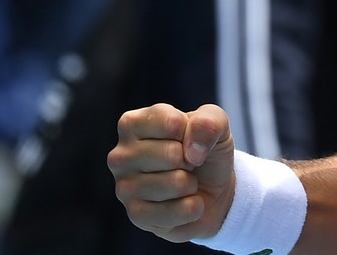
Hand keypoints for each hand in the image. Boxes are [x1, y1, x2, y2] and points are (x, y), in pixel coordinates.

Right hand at [109, 103, 236, 242]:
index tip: (187, 138)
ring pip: (177, 183)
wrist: (213, 189)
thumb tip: (193, 150)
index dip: (192, 132)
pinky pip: (179, 211)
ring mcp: (124, 188)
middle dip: (192, 160)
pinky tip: (182, 202)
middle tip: (186, 164)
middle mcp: (120, 155)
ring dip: (192, 184)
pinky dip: (193, 207)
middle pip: (172, 154)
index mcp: (132, 124)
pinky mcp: (136, 216)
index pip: (172, 123)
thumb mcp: (216, 123)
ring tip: (183, 182)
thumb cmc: (204, 149)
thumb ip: (209, 120)